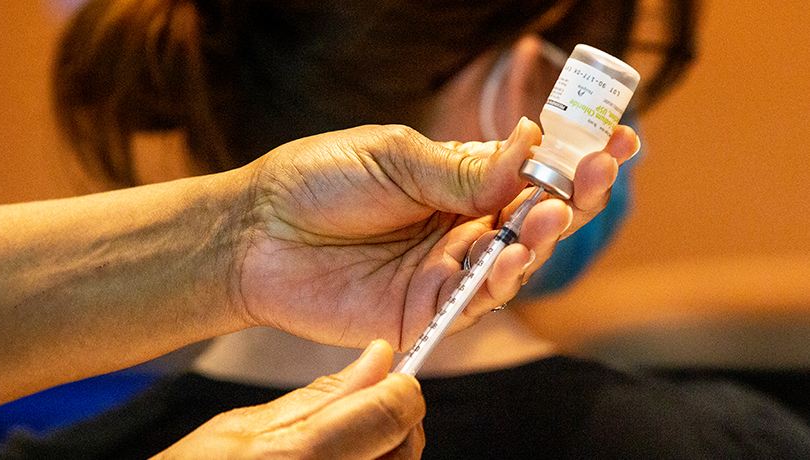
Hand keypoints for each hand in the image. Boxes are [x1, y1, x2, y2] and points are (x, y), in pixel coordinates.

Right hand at [152, 340, 424, 459]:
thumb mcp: (240, 427)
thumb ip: (320, 396)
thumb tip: (378, 359)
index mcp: (302, 459)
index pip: (393, 411)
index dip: (398, 386)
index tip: (386, 374)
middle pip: (406, 447)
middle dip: (393, 418)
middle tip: (360, 405)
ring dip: (384, 445)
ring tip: (341, 436)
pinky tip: (338, 455)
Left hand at [230, 118, 578, 349]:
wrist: (259, 234)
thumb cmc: (318, 182)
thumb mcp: (393, 157)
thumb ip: (460, 167)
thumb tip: (530, 148)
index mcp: (457, 180)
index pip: (530, 170)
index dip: (574, 157)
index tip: (618, 138)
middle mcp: (462, 226)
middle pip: (536, 216)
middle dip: (574, 194)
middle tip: (600, 170)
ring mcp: (448, 269)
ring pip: (517, 259)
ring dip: (544, 236)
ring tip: (556, 209)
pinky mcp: (429, 309)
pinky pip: (478, 299)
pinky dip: (501, 278)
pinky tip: (511, 255)